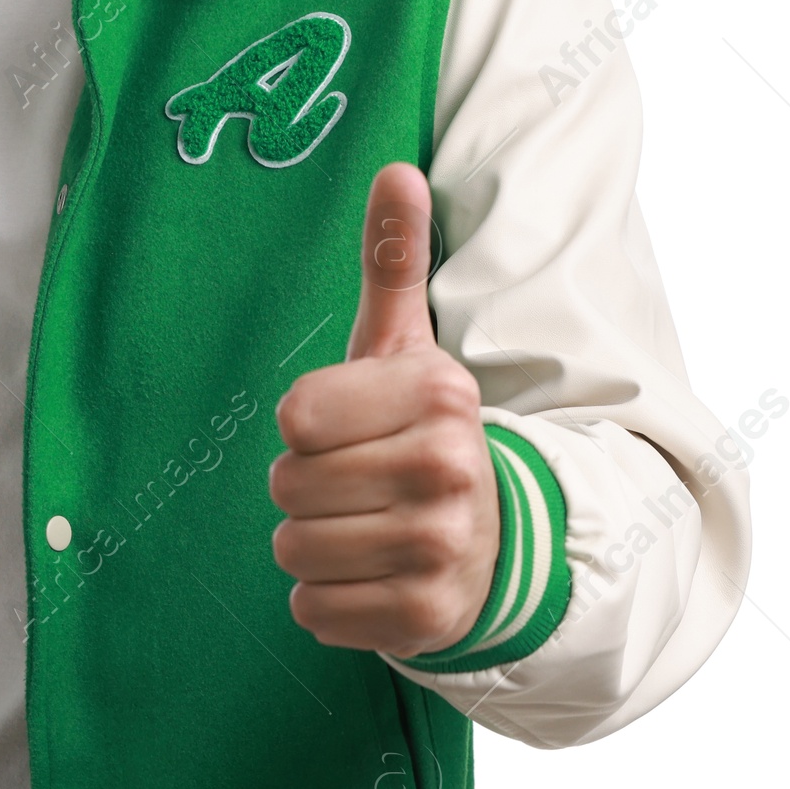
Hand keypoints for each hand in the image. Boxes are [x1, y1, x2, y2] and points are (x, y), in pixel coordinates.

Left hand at [268, 161, 499, 656]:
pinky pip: (313, 611)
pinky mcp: (426, 619)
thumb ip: (394, 261)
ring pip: (293, 551)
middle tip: (359, 482)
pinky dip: (326, 601)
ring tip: (364, 527)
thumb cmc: (424, 432)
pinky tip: (370, 576)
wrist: (502, 543)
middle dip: (306, 488)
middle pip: (287, 486)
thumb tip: (395, 168)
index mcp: (438, 395)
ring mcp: (441, 551)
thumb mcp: (408, 346)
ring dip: (312, 545)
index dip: (308, 426)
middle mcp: (447, 471)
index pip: (296, 416)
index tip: (354, 427)